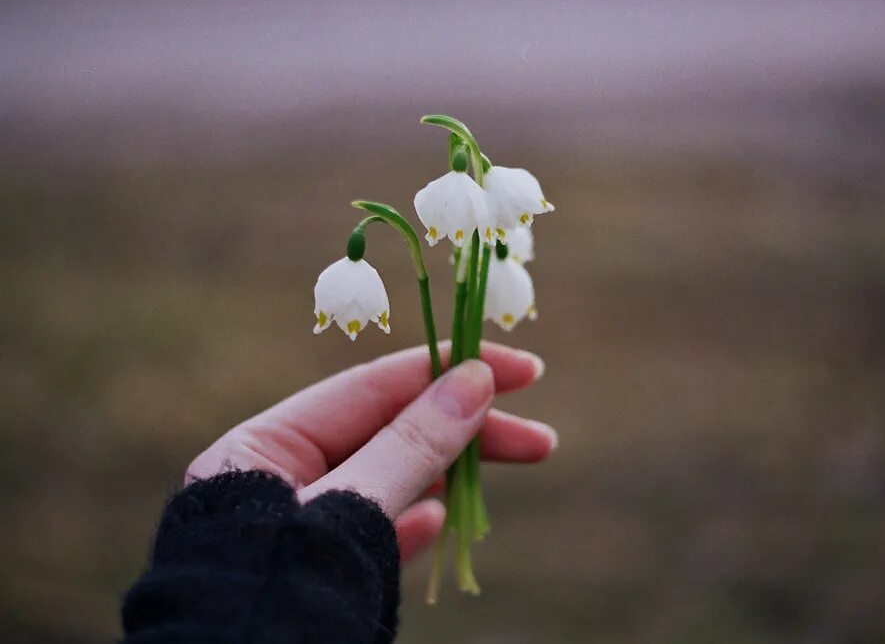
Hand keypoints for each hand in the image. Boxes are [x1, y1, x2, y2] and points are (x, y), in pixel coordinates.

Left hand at [187, 341, 555, 562]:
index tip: (520, 370)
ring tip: (504, 478)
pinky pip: (376, 533)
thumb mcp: (349, 510)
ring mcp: (302, 528)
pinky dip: (413, 524)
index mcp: (263, 447)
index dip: (448, 370)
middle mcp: (280, 478)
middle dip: (465, 432)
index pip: (372, 388)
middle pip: (388, 433)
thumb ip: (410, 445)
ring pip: (390, 481)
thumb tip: (474, 381)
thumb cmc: (281, 593)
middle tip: (541, 441)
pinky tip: (439, 522)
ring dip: (448, 476)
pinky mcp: (322, 572)